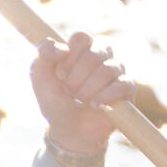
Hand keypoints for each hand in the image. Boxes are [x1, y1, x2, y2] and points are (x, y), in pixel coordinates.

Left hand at [30, 32, 133, 153]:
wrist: (67, 129)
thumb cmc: (55, 100)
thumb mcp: (40, 77)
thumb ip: (43, 55)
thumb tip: (62, 48)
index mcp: (80, 49)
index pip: (81, 37)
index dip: (69, 57)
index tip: (59, 74)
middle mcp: (101, 55)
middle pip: (94, 54)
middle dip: (76, 78)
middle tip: (68, 92)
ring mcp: (116, 70)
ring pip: (107, 70)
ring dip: (88, 89)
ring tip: (79, 101)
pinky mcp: (127, 88)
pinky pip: (123, 84)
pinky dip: (105, 97)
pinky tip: (95, 105)